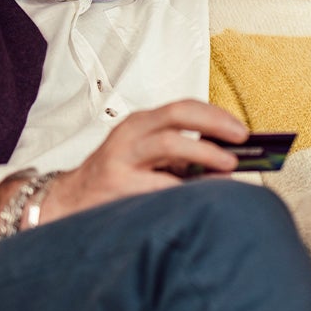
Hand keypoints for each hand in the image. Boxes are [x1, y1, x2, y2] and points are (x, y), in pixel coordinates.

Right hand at [0, 99, 247, 230]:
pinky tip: (199, 194)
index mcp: (139, 123)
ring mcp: (121, 157)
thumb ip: (181, 156)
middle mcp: (129, 133)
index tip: (242, 129)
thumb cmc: (118, 179)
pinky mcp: (117, 184)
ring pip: (168, 143)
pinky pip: (158, 182)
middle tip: (241, 140)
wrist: (68, 203)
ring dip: (204, 152)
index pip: (182, 107)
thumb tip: (229, 163)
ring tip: (228, 165)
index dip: (215, 115)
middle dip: (214, 124)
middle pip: (177, 115)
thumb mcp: (146, 158)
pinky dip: (184, 187)